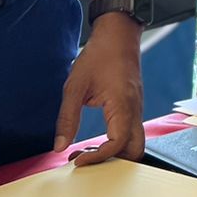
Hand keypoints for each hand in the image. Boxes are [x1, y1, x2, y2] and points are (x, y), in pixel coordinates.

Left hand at [56, 14, 143, 162]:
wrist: (119, 34)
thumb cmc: (99, 55)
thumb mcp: (75, 86)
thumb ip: (67, 118)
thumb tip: (59, 146)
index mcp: (123, 106)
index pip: (116, 145)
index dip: (97, 158)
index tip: (76, 160)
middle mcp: (135, 110)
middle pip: (136, 151)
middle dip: (113, 162)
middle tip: (86, 159)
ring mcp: (137, 108)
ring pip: (134, 142)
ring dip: (113, 153)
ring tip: (86, 151)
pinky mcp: (133, 106)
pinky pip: (130, 132)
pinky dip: (115, 143)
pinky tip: (94, 140)